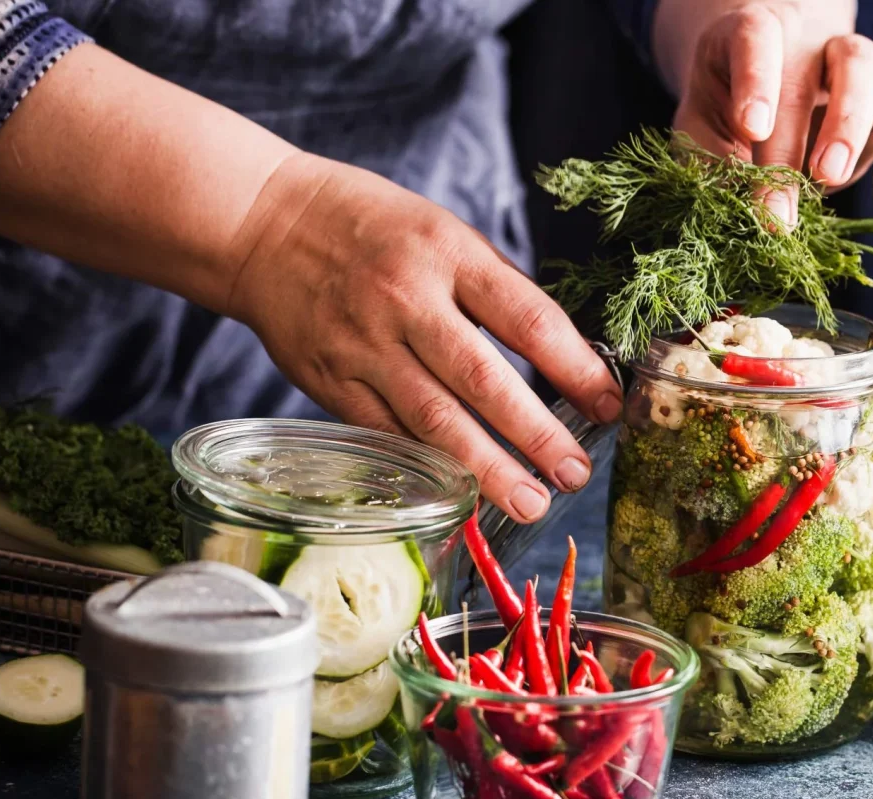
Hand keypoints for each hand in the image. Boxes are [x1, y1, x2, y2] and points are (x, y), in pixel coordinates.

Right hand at [227, 153, 622, 522]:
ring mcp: (364, 346)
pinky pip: (389, 434)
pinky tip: (462, 494)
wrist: (263, 223)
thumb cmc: (371, 226)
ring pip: (434, 420)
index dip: (575, 368)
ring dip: (487, 469)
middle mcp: (407, 301)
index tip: (608, 405)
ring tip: (530, 502)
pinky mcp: (331, 382)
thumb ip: (494, 290)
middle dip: (536, 435)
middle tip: (575, 474)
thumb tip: (562, 355)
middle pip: (484, 380)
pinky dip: (428, 467)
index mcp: (448, 254)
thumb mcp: (443, 232)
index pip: (527, 319)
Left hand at [662, 2, 872, 220]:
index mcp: (746, 40)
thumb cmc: (728, 114)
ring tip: (831, 176)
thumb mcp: (704, 133)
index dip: (756, 81)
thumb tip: (730, 213)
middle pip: (812, 70)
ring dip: (851, 123)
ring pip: (864, 65)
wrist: (763, 95)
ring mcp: (850, 58)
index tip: (752, 128)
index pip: (754, 41)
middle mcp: (802, 43)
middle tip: (785, 198)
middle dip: (799, 140)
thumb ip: (711, 164)